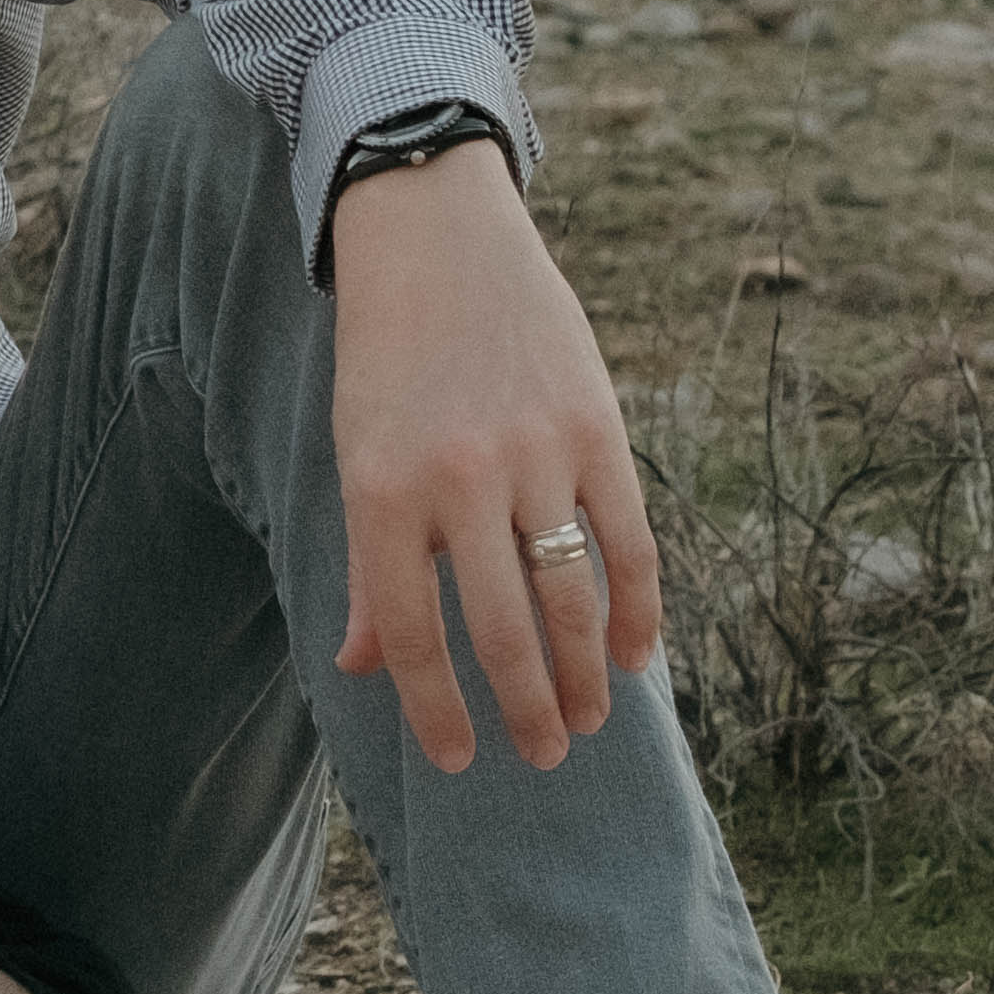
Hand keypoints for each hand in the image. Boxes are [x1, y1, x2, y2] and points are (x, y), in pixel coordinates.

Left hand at [319, 134, 661, 773]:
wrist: (433, 233)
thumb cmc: (385, 359)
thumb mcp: (356, 455)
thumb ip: (368, 565)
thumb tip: (363, 668)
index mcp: (381, 492)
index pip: (412, 636)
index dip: (437, 712)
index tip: (460, 760)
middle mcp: (458, 479)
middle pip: (502, 632)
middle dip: (526, 711)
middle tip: (543, 758)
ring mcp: (534, 452)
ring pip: (571, 599)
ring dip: (585, 676)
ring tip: (588, 722)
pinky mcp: (596, 427)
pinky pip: (628, 542)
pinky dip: (638, 609)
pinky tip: (635, 656)